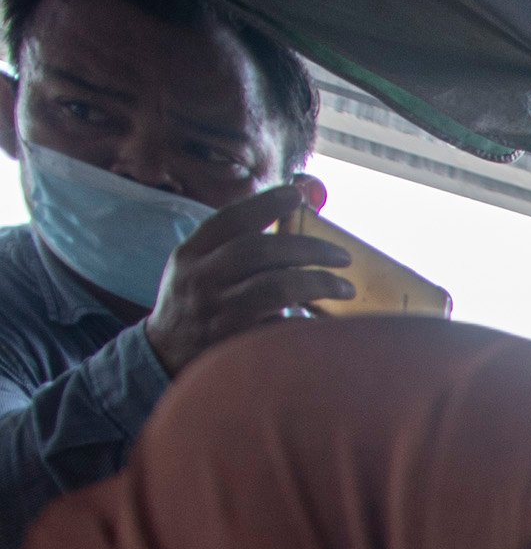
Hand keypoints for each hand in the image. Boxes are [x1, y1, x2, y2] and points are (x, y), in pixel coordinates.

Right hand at [142, 176, 348, 370]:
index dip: (264, 203)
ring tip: (346, 287)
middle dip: (308, 248)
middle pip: (259, 251)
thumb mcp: (197, 266)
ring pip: (275, 288)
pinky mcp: (237, 344)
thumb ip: (231, 246)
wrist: (165, 355)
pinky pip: (283, 327)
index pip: (229, 220)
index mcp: (191, 254)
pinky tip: (328, 323)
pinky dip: (309, 322)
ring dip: (318, 283)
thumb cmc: (195, 302)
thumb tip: (288, 217)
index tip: (296, 193)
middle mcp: (202, 279)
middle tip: (342, 255)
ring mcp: (219, 313)